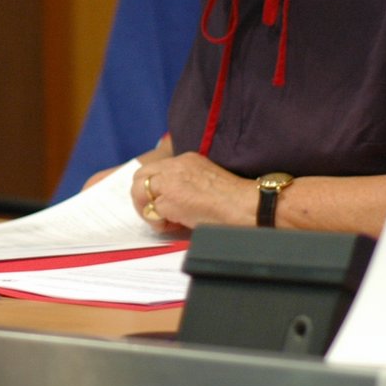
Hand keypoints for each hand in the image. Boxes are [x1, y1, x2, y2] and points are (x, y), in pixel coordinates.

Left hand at [130, 152, 251, 231]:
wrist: (247, 206)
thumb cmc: (233, 201)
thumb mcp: (205, 182)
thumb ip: (186, 183)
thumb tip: (170, 201)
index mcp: (186, 159)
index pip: (155, 170)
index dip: (154, 189)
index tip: (163, 203)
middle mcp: (176, 165)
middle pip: (140, 177)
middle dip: (142, 197)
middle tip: (156, 214)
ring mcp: (171, 181)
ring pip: (139, 191)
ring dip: (147, 209)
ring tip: (165, 222)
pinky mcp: (170, 198)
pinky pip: (150, 211)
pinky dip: (158, 222)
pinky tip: (175, 226)